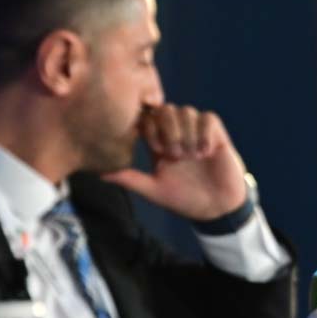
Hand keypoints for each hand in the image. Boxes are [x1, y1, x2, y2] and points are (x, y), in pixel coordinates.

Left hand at [100, 104, 249, 221]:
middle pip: (165, 109)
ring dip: (187, 132)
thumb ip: (129, 178)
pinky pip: (208, 118)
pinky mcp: (216, 134)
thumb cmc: (184, 199)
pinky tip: (205, 152)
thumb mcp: (153, 190)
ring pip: (186, 111)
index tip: (157, 149)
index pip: (148, 119)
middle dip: (168, 129)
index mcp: (159, 143)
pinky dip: (204, 133)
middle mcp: (177, 133)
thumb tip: (99, 173)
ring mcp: (196, 132)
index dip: (149, 128)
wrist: (216, 208)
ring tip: (192, 156)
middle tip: (175, 155)